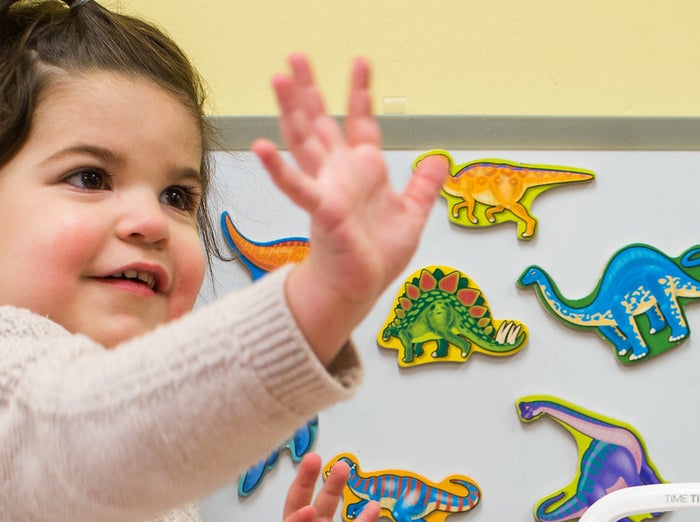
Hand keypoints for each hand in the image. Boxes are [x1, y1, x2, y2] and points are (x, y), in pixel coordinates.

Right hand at [254, 54, 447, 361]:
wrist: (359, 287)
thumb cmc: (376, 254)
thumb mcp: (412, 215)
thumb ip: (423, 186)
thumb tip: (437, 158)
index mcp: (363, 170)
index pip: (360, 122)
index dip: (359, 93)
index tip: (360, 62)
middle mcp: (340, 173)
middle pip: (320, 122)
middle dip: (310, 89)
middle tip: (295, 57)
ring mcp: (327, 188)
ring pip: (304, 141)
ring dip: (291, 110)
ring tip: (278, 80)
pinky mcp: (321, 211)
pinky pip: (297, 187)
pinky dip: (279, 169)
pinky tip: (262, 148)